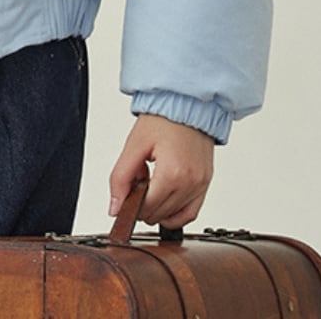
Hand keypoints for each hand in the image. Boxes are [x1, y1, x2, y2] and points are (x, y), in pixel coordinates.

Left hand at [109, 113, 214, 228]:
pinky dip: (176, 214)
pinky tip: (164, 201)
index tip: (125, 194)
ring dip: (158, 208)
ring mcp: (201, 183)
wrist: (186, 103)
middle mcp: (191, 181)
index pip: (147, 208)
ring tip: (151, 184)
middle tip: (138, 180)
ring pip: (175, 217)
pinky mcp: (206, 182)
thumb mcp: (134, 145)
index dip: (131, 204)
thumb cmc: (163, 119)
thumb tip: (115, 207)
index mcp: (172, 172)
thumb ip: (120, 178)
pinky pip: (191, 212)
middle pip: (160, 214)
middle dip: (143, 203)